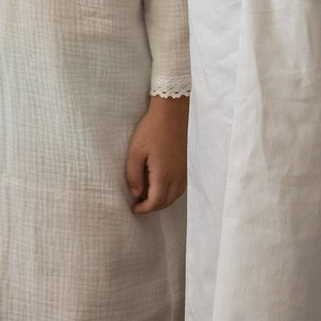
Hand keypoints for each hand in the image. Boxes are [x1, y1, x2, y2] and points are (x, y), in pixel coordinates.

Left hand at [126, 95, 188, 213]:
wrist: (172, 111)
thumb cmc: (151, 129)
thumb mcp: (136, 151)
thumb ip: (134, 176)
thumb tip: (136, 194)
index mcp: (164, 175)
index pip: (156, 202)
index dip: (144, 209)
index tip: (133, 208)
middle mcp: (177, 176)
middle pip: (167, 201)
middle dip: (152, 207)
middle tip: (139, 203)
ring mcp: (184, 169)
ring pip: (176, 195)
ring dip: (162, 200)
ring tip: (148, 195)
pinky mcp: (186, 163)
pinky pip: (181, 186)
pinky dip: (171, 192)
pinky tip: (161, 184)